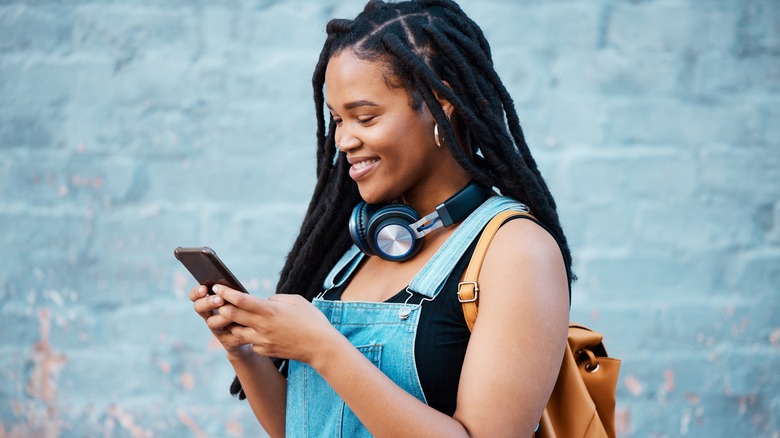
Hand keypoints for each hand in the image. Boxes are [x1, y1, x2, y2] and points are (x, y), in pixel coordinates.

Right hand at [189, 285, 253, 360]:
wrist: (253, 334)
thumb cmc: (245, 311)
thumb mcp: (239, 300)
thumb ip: (232, 294)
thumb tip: (232, 285)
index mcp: (210, 304)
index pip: (196, 296)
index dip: (197, 292)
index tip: (204, 288)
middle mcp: (210, 317)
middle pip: (199, 308)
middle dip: (208, 302)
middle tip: (220, 299)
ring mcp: (217, 330)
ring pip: (212, 323)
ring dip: (223, 317)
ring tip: (233, 312)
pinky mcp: (228, 342)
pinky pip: (230, 337)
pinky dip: (238, 331)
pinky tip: (245, 325)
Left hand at [212, 286, 338, 364]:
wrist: (320, 347)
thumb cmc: (311, 320)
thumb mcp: (296, 301)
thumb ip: (276, 299)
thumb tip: (264, 301)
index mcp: (271, 311)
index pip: (241, 300)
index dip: (226, 293)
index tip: (217, 287)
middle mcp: (263, 326)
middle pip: (233, 316)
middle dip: (221, 307)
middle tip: (215, 301)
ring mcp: (263, 341)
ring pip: (236, 332)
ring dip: (230, 324)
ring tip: (229, 317)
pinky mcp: (265, 351)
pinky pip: (250, 342)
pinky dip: (248, 336)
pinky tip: (252, 331)